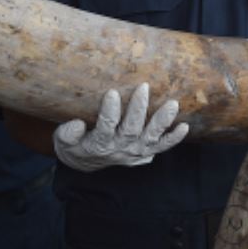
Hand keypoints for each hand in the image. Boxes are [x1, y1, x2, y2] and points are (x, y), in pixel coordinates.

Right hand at [53, 84, 187, 170]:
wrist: (86, 161)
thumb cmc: (74, 143)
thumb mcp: (63, 140)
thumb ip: (67, 133)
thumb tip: (76, 123)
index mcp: (98, 144)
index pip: (105, 127)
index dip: (109, 111)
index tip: (111, 92)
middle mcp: (119, 149)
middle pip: (131, 130)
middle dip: (138, 109)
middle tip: (144, 87)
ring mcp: (134, 151)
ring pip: (150, 138)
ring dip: (162, 121)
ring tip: (173, 104)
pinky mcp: (144, 152)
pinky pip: (161, 147)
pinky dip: (173, 139)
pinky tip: (184, 127)